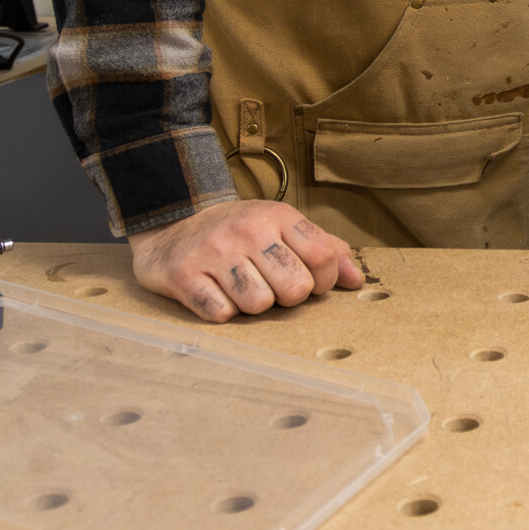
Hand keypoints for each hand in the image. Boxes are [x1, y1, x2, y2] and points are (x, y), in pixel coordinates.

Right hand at [128, 200, 363, 322]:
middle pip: (295, 288)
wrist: (172, 224)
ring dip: (253, 306)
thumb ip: (324, 249)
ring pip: (259, 305)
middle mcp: (248, 230)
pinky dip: (222, 311)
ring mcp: (215, 252)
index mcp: (277, 215)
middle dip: (288, 297)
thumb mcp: (282, 227)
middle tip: (270, 285)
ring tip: (241, 288)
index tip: (309, 283)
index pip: (324, 257)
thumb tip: (356, 281)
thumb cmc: (238, 232)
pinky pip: (221, 314)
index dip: (323, 281)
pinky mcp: (184, 275)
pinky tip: (216, 293)